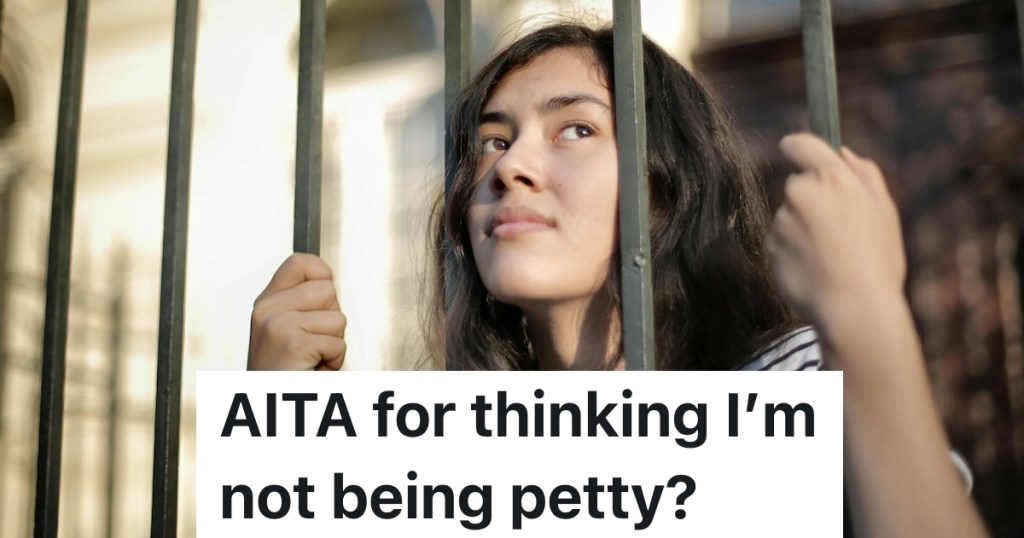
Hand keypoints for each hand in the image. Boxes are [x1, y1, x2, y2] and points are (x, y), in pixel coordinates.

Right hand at [248, 253, 346, 370]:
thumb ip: (304, 303)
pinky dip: (333, 361)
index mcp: (266, 303)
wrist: (274, 408)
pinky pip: (337, 343)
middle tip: (312, 345)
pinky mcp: (291, 341)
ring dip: (333, 343)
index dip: (323, 275)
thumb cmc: (287, 374)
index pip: (300, 262)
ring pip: (337, 317)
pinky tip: (312, 369)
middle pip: (327, 289)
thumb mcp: (289, 330)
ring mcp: (276, 323)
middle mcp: (266, 309)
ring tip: (311, 359)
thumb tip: (328, 280)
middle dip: (332, 320)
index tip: (324, 301)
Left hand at [767, 133, 906, 327]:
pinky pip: (782, 241)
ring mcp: (781, 221)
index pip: (799, 143)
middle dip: (813, 198)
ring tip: (832, 255)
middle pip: (797, 184)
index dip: (799, 148)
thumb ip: (864, 174)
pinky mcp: (770, 247)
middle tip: (840, 228)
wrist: (854, 309)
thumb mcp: (884, 210)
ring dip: (804, 227)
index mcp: (831, 178)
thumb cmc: (877, 259)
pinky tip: (816, 268)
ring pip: (790, 215)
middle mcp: (800, 193)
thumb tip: (842, 153)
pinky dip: (794, 250)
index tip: (801, 156)